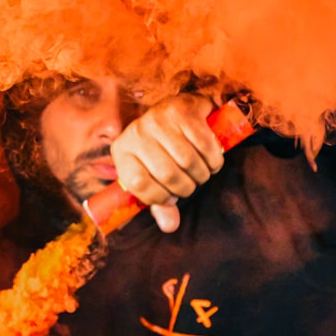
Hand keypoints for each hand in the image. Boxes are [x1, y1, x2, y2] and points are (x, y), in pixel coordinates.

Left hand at [110, 94, 224, 231]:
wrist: (181, 109)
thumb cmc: (165, 149)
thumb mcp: (156, 176)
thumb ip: (161, 203)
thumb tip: (169, 226)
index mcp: (122, 151)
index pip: (138, 184)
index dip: (160, 196)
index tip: (171, 195)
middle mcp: (137, 133)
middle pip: (167, 174)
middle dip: (186, 187)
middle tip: (192, 183)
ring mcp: (158, 118)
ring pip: (188, 160)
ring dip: (202, 174)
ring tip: (203, 172)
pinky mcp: (182, 110)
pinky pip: (204, 144)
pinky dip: (214, 159)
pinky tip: (212, 160)